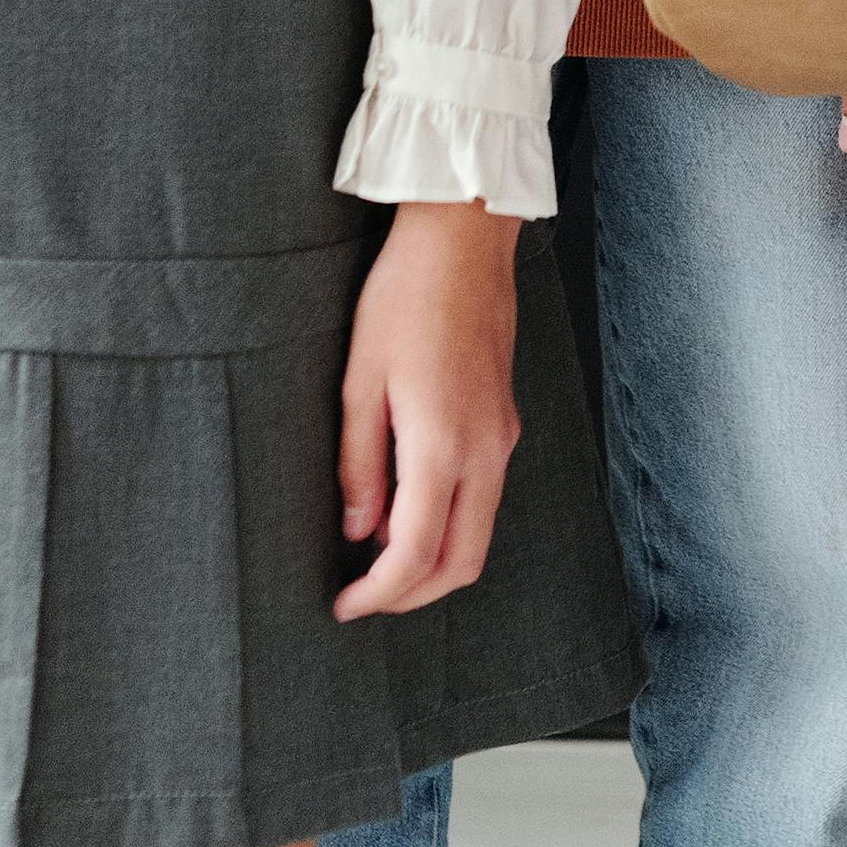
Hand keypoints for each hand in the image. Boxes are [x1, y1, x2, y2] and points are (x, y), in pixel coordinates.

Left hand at [335, 199, 523, 619]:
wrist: (462, 240)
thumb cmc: (403, 299)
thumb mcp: (359, 381)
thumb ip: (360, 465)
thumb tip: (359, 533)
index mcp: (443, 445)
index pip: (415, 555)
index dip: (378, 595)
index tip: (342, 606)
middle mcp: (485, 451)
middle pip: (461, 562)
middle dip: (411, 596)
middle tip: (361, 597)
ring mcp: (502, 438)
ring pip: (479, 535)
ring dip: (432, 563)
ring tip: (376, 557)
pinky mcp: (505, 422)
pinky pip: (484, 499)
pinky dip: (449, 526)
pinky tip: (406, 509)